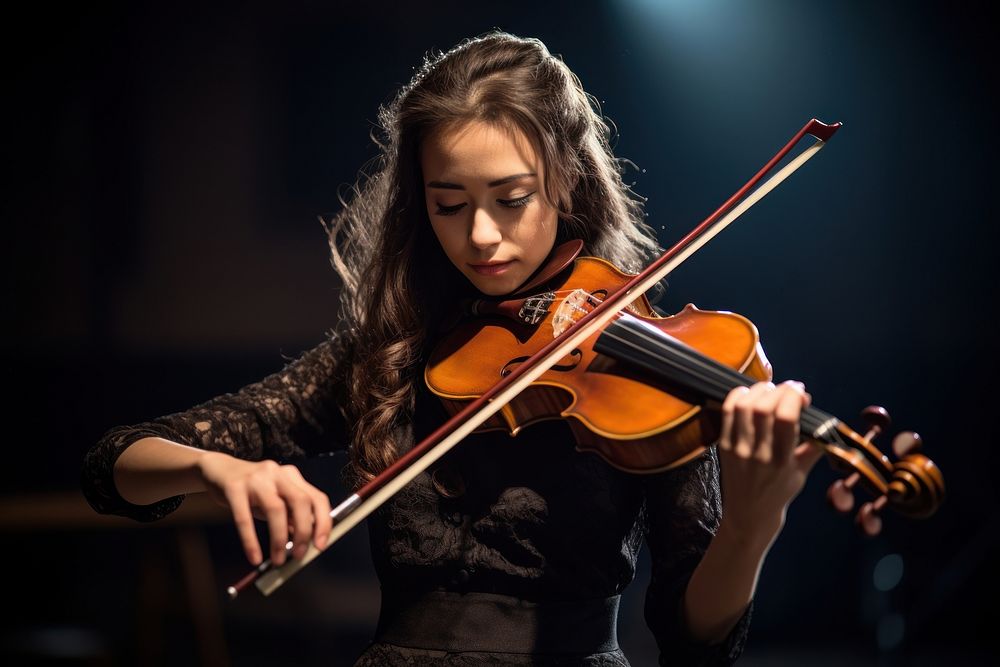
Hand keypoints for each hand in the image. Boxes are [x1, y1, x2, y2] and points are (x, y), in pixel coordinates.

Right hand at [197, 452, 332, 565]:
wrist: (217, 470)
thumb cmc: (251, 490)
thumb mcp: (275, 499)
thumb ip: (290, 516)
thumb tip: (306, 542)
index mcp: (292, 476)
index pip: (317, 498)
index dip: (323, 522)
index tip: (321, 546)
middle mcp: (278, 474)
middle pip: (300, 502)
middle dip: (304, 532)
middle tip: (299, 555)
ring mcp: (256, 479)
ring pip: (275, 509)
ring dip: (279, 539)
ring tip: (278, 560)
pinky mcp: (234, 487)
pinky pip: (244, 518)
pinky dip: (251, 541)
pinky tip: (254, 557)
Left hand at [717, 380, 824, 547]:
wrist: (748, 515)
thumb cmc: (779, 493)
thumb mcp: (801, 473)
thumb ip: (814, 448)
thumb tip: (826, 422)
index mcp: (781, 461)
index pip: (785, 418)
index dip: (793, 397)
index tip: (802, 393)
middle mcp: (758, 453)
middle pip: (763, 408)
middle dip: (779, 390)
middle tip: (789, 388)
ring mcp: (737, 449)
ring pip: (743, 407)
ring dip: (759, 390)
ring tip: (771, 389)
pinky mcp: (723, 446)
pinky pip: (727, 413)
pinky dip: (737, 396)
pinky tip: (749, 393)